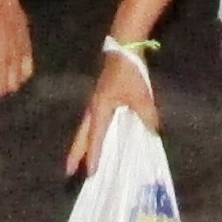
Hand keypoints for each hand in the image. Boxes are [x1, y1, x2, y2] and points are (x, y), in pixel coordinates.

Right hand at [67, 47, 159, 174]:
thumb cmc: (129, 72)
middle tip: (69, 171)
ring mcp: (95, 103)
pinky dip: (90, 134)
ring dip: (81, 144)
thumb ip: (147, 116)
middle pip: (82, 135)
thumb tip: (152, 133)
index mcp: (100, 108)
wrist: (124, 49)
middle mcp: (93, 108)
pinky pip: (92, 123)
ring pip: (85, 129)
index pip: (96, 137)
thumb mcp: (141, 95)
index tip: (90, 173)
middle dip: (76, 153)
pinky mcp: (101, 99)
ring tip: (77, 160)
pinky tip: (95, 139)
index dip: (94, 155)